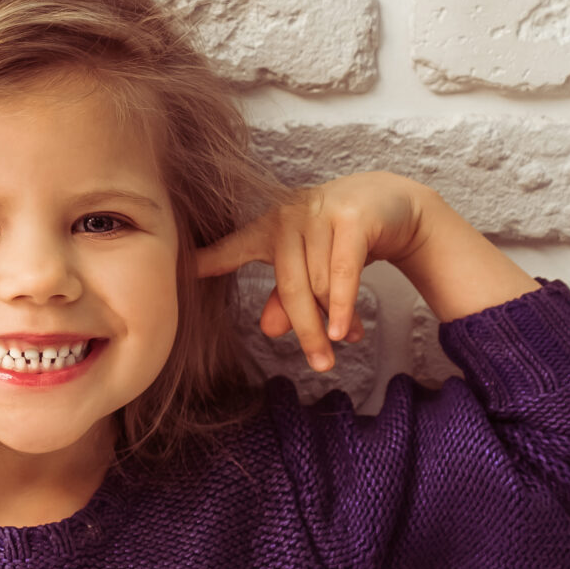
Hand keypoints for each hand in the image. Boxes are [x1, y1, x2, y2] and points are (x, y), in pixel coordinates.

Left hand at [196, 173, 435, 371]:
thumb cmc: (340, 240)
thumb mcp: (311, 269)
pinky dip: (345, 306)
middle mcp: (288, 217)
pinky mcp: (351, 218)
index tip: (180, 272)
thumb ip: (287, 299)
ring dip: (337, 318)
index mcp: (268, 229)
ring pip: (322, 283)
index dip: (206, 261)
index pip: (231, 249)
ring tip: (349, 337)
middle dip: (306, 330)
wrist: (389, 203)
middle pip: (290, 286)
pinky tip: (346, 333)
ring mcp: (319, 214)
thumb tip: (269, 331)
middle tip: (321, 366)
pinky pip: (344, 272)